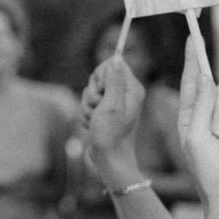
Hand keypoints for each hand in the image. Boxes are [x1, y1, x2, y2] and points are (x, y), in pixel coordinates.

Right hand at [80, 55, 144, 184]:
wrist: (108, 161)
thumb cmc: (112, 135)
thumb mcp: (112, 105)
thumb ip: (113, 80)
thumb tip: (116, 58)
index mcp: (131, 89)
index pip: (114, 64)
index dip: (102, 75)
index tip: (102, 90)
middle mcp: (124, 94)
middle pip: (99, 77)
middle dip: (93, 93)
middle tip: (99, 108)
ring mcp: (113, 104)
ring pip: (90, 92)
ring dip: (88, 106)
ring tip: (96, 120)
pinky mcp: (104, 113)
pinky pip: (88, 104)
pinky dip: (87, 115)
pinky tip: (93, 126)